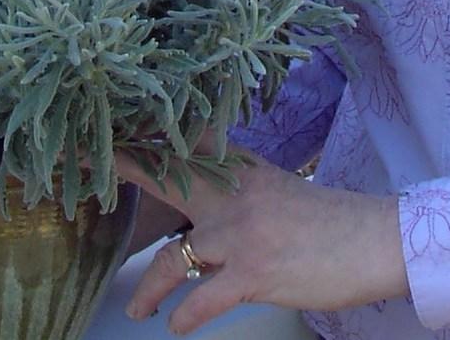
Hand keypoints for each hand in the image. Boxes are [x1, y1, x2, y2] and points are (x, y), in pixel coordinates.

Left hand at [116, 150, 409, 335]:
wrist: (373, 240)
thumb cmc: (325, 222)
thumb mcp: (276, 189)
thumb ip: (236, 183)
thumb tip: (200, 179)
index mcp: (242, 169)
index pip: (184, 145)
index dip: (140, 138)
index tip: (102, 130)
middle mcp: (237, 193)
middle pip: (166, 174)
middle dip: (121, 168)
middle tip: (75, 162)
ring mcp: (243, 233)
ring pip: (172, 257)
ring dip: (149, 289)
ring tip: (140, 308)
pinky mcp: (254, 273)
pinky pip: (200, 300)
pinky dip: (183, 317)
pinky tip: (178, 325)